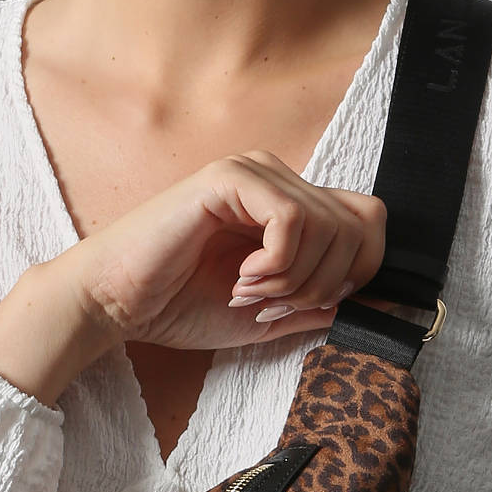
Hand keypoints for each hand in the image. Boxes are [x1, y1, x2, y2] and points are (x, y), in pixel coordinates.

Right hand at [66, 147, 392, 350]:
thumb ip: (317, 306)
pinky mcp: (229, 178)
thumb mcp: (267, 318)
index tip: (302, 306)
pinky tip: (241, 278)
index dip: (353, 274)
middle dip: (323, 283)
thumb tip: (374, 308)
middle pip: (359, 224)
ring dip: (295, 278)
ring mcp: (254, 173)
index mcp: (290, 206)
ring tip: (248, 293)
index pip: (367, 222)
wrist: (117, 303)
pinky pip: (291, 218)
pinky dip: (277, 264)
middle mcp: (278, 179)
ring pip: (328, 224)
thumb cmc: (179, 306)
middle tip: (270, 305)